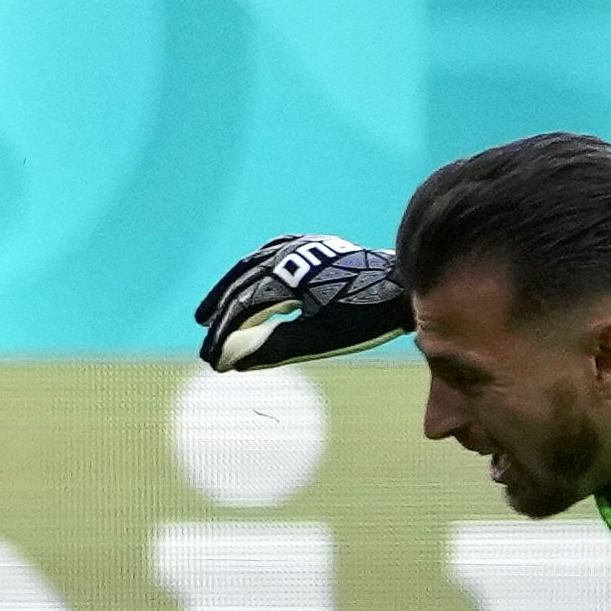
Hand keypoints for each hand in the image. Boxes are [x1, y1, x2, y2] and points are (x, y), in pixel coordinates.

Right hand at [190, 233, 411, 370]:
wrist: (405, 286)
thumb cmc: (365, 315)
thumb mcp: (320, 338)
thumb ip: (275, 349)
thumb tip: (235, 363)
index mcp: (287, 275)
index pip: (243, 307)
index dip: (223, 336)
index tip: (212, 361)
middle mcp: (289, 255)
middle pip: (242, 286)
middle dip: (221, 316)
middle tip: (205, 343)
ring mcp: (301, 247)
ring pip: (252, 267)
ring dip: (230, 290)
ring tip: (210, 312)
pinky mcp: (313, 248)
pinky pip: (270, 256)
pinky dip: (251, 271)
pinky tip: (246, 282)